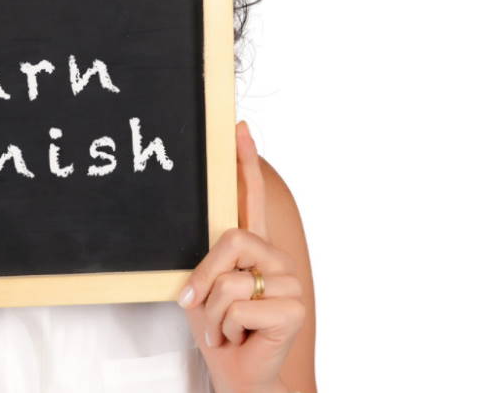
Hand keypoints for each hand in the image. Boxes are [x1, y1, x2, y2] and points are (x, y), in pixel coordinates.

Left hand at [177, 121, 305, 392]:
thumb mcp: (204, 290)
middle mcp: (275, 260)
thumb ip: (208, 262)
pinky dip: (226, 329)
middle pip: (229, 240)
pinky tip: (241, 339)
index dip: (245, 163)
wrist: (239, 375)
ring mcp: (289, 282)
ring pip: (229, 280)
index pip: (249, 199)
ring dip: (212, 314)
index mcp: (253, 252)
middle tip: (201, 307)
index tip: (239, 128)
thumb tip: (208, 237)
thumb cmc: (221, 332)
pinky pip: (238, 305)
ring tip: (226, 328)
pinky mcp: (294, 308)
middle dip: (203, 278)